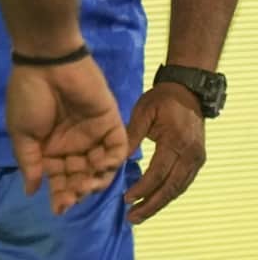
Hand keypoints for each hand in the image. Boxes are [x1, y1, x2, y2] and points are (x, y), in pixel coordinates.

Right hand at [6, 55, 129, 214]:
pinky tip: (98, 166)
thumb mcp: (21, 133)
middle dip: (77, 191)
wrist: (47, 64)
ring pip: (101, 169)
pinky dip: (111, 162)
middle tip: (71, 197)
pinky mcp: (111, 124)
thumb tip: (31, 191)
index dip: (60, 194)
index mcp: (51, 148)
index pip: (59, 178)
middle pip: (81, 177)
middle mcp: (74, 145)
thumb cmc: (28, 97)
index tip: (58, 208)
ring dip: (95, 181)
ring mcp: (94, 136)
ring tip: (84, 185)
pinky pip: (117, 150)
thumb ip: (29, 163)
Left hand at [122, 81, 205, 222]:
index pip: (158, 173)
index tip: (126, 199)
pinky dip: (168, 194)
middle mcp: (190, 156)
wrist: (188, 92)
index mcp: (176, 143)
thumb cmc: (162, 99)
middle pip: (171, 188)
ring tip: (140, 215)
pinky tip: (153, 201)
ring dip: (159, 203)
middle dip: (151, 205)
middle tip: (132, 218)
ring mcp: (196, 160)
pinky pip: (182, 183)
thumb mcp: (143, 112)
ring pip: (178, 189)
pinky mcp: (196, 160)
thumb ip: (130, 135)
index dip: (142, 188)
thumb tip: (115, 159)